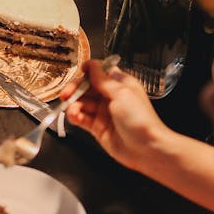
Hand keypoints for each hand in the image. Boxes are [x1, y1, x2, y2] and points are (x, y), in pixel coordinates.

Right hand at [62, 58, 168, 172]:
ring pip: (82, 103)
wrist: (146, 148)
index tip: (80, 71)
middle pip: (87, 87)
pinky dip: (75, 116)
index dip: (89, 71)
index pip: (100, 72)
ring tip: (72, 109)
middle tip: (66, 94)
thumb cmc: (140, 118)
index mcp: (120, 84)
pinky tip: (74, 116)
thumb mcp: (121, 93)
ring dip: (73, 104)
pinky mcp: (97, 127)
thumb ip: (102, 80)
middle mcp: (110, 97)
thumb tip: (92, 64)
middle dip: (75, 89)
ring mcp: (103, 112)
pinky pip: (81, 118)